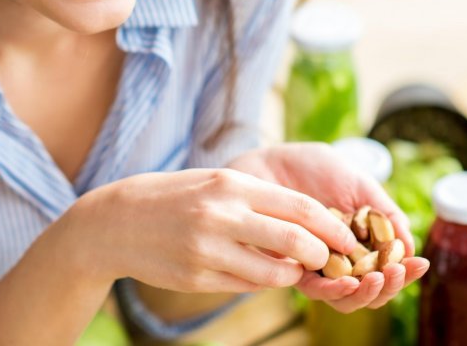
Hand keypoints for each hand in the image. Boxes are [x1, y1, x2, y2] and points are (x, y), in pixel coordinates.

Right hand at [68, 167, 356, 294]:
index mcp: (231, 184)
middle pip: (295, 241)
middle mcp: (221, 215)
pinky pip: (244, 285)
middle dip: (321, 255)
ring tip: (292, 269)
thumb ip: (256, 199)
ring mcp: (208, 249)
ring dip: (291, 274)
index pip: (299, 207)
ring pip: (273, 272)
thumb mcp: (215, 182)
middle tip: (329, 260)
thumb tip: (304, 223)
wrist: (118, 220)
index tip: (349, 238)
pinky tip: (257, 272)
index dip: (332, 226)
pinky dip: (260, 282)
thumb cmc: (174, 196)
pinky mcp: (197, 277)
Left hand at [228, 142, 429, 311]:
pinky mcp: (289, 267)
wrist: (271, 159)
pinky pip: (313, 288)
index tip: (419, 263)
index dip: (406, 271)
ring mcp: (315, 265)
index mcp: (360, 241)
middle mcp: (339, 258)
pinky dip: (333, 289)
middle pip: (369, 289)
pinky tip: (347, 281)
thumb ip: (384, 212)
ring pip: (344, 297)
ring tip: (376, 279)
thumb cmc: (315, 168)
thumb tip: (410, 243)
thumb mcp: (358, 183)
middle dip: (389, 286)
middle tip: (397, 273)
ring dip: (364, 293)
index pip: (387, 269)